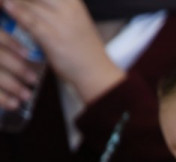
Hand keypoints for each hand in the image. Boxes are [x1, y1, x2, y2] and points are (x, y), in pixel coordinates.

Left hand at [2, 0, 124, 102]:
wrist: (96, 71)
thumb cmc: (82, 46)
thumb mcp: (74, 19)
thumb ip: (56, 7)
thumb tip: (30, 3)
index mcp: (73, 1)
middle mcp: (68, 8)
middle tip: (5, 0)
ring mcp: (61, 22)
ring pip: (29, 3)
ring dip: (12, 1)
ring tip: (2, 1)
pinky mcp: (53, 37)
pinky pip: (29, 20)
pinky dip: (15, 12)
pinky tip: (6, 6)